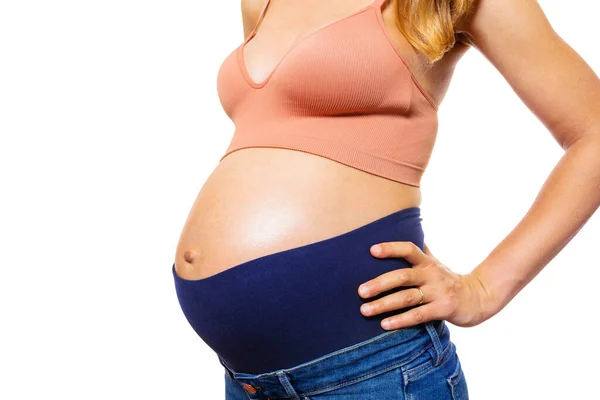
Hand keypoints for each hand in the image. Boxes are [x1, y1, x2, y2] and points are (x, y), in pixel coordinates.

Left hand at [358, 241, 494, 328]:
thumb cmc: (447, 280)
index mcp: (427, 262)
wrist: (477, 298)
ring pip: (407, 297)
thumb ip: (419, 250)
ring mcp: (438, 292)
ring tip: (365, 310)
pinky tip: (384, 324)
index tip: (371, 250)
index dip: (391, 248)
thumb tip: (405, 227)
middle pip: (402, 276)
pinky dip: (400, 320)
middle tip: (360, 291)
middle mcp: (431, 275)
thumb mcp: (434, 262)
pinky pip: (418, 315)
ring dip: (384, 304)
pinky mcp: (443, 309)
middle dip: (379, 284)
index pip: (409, 249)